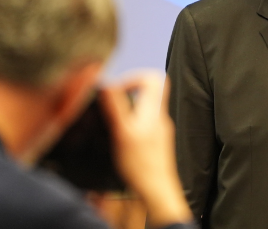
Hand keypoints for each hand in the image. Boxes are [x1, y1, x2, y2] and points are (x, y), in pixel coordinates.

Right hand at [101, 72, 191, 228]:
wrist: (157, 190)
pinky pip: (144, 123)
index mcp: (153, 111)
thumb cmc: (141, 165)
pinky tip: (119, 136)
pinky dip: (131, 123)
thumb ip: (115, 107)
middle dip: (128, 92)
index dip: (133, 77)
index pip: (153, 78)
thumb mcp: (122, 133)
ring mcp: (159, 130)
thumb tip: (107, 84)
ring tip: (113, 121)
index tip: (116, 89)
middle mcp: (160, 117)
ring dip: (128, 109)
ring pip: (145, 108)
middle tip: (111, 103)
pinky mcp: (156, 142)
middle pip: (150, 91)